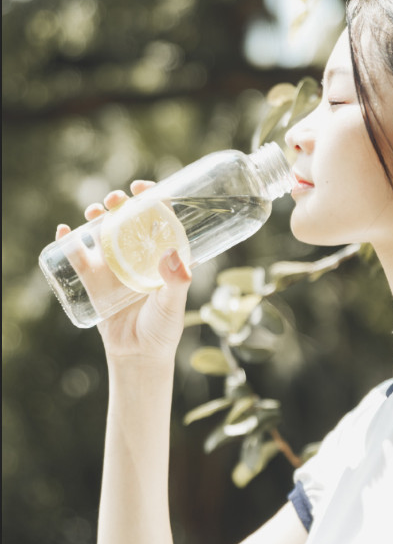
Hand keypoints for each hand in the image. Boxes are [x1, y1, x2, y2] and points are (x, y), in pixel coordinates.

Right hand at [56, 180, 191, 361]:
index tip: (142, 188)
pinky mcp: (94, 279)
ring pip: (102, 231)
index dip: (151, 196)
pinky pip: (78, 256)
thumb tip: (172, 254)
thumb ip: (176, 281)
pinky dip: (68, 241)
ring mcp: (114, 265)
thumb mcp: (173, 304)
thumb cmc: (163, 328)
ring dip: (96, 215)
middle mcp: (138, 254)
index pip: (159, 216)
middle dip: (119, 203)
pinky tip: (64, 231)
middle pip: (128, 218)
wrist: (137, 355)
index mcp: (161, 254)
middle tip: (115, 199)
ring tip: (93, 212)